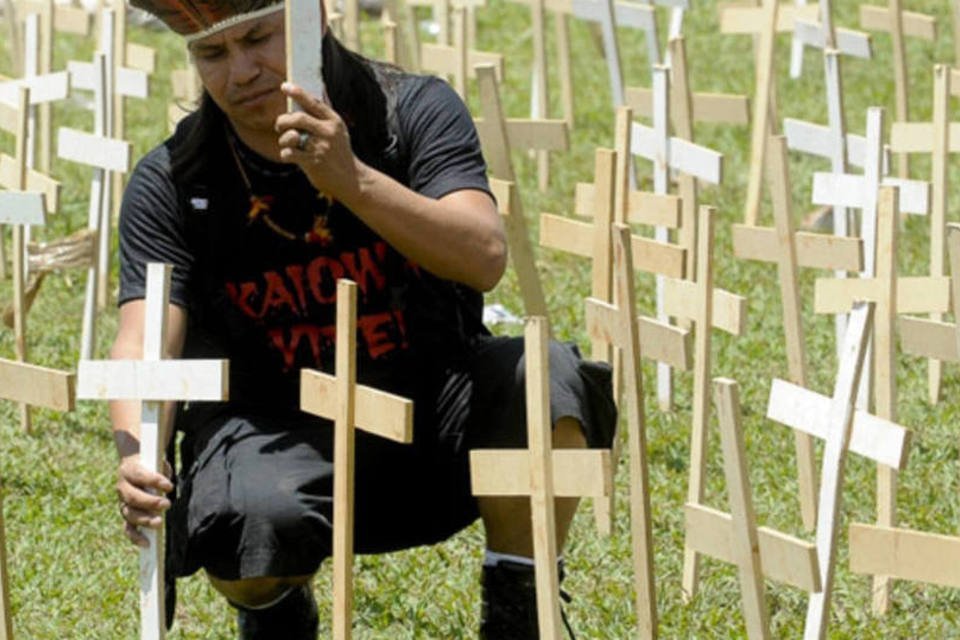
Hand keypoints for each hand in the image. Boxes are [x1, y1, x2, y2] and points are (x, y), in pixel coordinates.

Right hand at [116, 455, 172, 547]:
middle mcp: (122, 487)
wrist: (134, 465)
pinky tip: (147, 543)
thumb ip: (161, 468)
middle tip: (167, 504)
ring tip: (160, 523)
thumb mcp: (156, 460)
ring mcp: (123, 502)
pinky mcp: (127, 515)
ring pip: (129, 514)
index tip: (169, 486)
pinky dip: (135, 537)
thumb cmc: (150, 464)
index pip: (139, 475)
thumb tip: (166, 484)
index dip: (153, 481)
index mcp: (129, 470)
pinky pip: (128, 528)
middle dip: (150, 502)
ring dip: (145, 520)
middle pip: (133, 497)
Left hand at [275, 82, 366, 203]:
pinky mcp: (313, 163)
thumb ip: (323, 118)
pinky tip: (290, 156)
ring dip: (283, 139)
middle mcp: (328, 132)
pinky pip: (288, 153)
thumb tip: (305, 100)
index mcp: (334, 122)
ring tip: (287, 144)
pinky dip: (285, 154)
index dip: (298, 93)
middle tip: (280, 125)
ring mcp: (320, 148)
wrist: (352, 180)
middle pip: (298, 118)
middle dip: (283, 120)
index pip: (313, 103)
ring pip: (291, 136)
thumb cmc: (339, 154)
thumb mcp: (338, 133)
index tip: (284, 86)